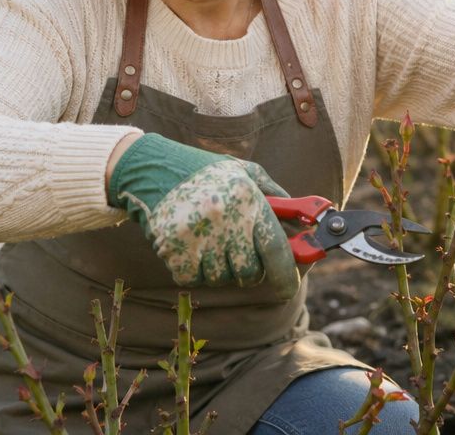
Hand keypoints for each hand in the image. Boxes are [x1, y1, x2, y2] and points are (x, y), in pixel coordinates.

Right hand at [107, 133, 298, 298]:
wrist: (152, 167)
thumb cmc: (204, 172)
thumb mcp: (246, 172)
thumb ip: (277, 198)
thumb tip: (303, 224)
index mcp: (247, 198)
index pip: (275, 249)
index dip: (285, 275)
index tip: (288, 288)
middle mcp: (225, 218)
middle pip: (248, 272)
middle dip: (247, 269)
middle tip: (236, 251)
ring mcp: (197, 235)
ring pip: (220, 278)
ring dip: (217, 268)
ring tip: (209, 240)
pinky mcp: (172, 248)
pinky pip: (192, 279)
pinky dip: (192, 270)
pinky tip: (189, 246)